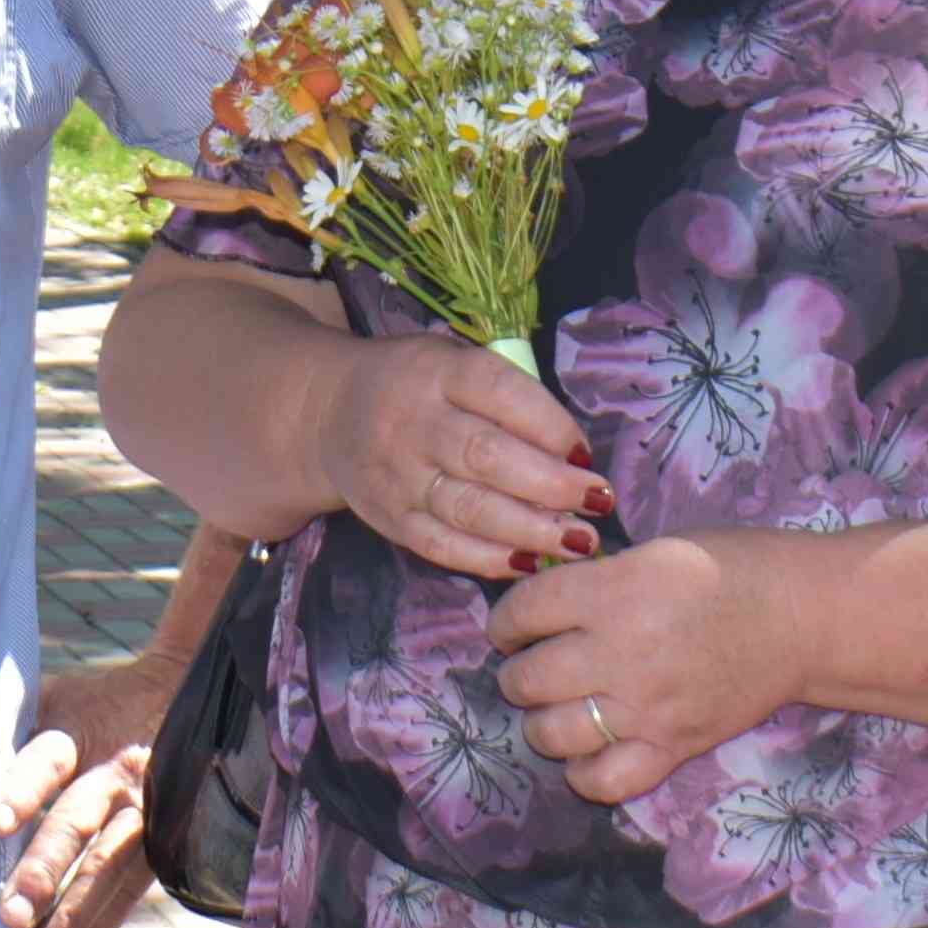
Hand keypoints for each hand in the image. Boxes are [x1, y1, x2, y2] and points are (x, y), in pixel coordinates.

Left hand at [0, 653, 173, 927]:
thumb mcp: (54, 698)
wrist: (179, 696)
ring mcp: (144, 809)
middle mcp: (114, 771)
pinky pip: (132, 889)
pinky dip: (102, 926)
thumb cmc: (89, 706)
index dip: (23, 789)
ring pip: (110, 865)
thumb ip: (10, 726)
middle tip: (12, 914)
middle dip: (45, 869)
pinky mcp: (162, 841)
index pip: (48, 760)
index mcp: (80, 730)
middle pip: (78, 821)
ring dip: (76, 913)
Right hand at [332, 330, 605, 579]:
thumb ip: (508, 396)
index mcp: (438, 371)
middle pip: (485, 456)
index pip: (499, 392)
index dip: (549, 424)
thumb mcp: (455, 363)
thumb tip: (576, 454)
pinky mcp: (389, 519)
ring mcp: (397, 475)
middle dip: (550, 484)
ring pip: (467, 509)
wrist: (329, 412)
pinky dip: (488, 560)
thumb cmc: (418, 386)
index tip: (586, 453)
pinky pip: (442, 547)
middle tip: (598, 501)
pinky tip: (530, 564)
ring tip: (580, 540)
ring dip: (530, 530)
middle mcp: (413, 422)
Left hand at [488, 529, 818, 804]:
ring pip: (551, 734)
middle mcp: (620, 654)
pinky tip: (588, 751)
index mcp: (613, 594)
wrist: (804, 616)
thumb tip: (544, 603)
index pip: (523, 614)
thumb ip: (598, 580)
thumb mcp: (655, 551)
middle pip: (526, 679)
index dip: (505, 621)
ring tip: (557, 707)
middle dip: (517, 672)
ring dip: (542, 721)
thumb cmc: (733, 568)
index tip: (510, 627)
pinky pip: (604, 781)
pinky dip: (584, 772)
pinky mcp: (673, 747)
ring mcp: (645, 708)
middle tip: (532, 665)